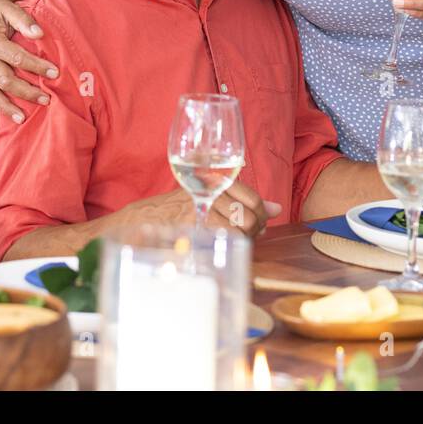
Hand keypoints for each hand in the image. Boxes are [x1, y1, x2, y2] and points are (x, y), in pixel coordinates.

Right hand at [0, 0, 57, 127]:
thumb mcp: (10, 8)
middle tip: (47, 99)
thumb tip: (39, 33)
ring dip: (6, 107)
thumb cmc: (0, 9)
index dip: (36, 66)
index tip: (55, 72)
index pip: (16, 58)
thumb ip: (24, 20)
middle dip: (26, 92)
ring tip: (23, 119)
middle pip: (5, 79)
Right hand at [131, 184, 281, 238]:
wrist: (145, 217)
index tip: (259, 221)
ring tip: (234, 238)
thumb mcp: (208, 195)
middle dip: (255, 229)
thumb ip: (244, 198)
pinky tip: (222, 243)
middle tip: (248, 234)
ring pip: (242, 228)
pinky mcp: (197, 225)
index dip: (260, 213)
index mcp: (215, 179)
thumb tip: (276, 208)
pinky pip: (228, 238)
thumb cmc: (179, 207)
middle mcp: (211, 190)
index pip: (252, 197)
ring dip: (244, 238)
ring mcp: (204, 208)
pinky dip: (230, 244)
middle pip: (250, 215)